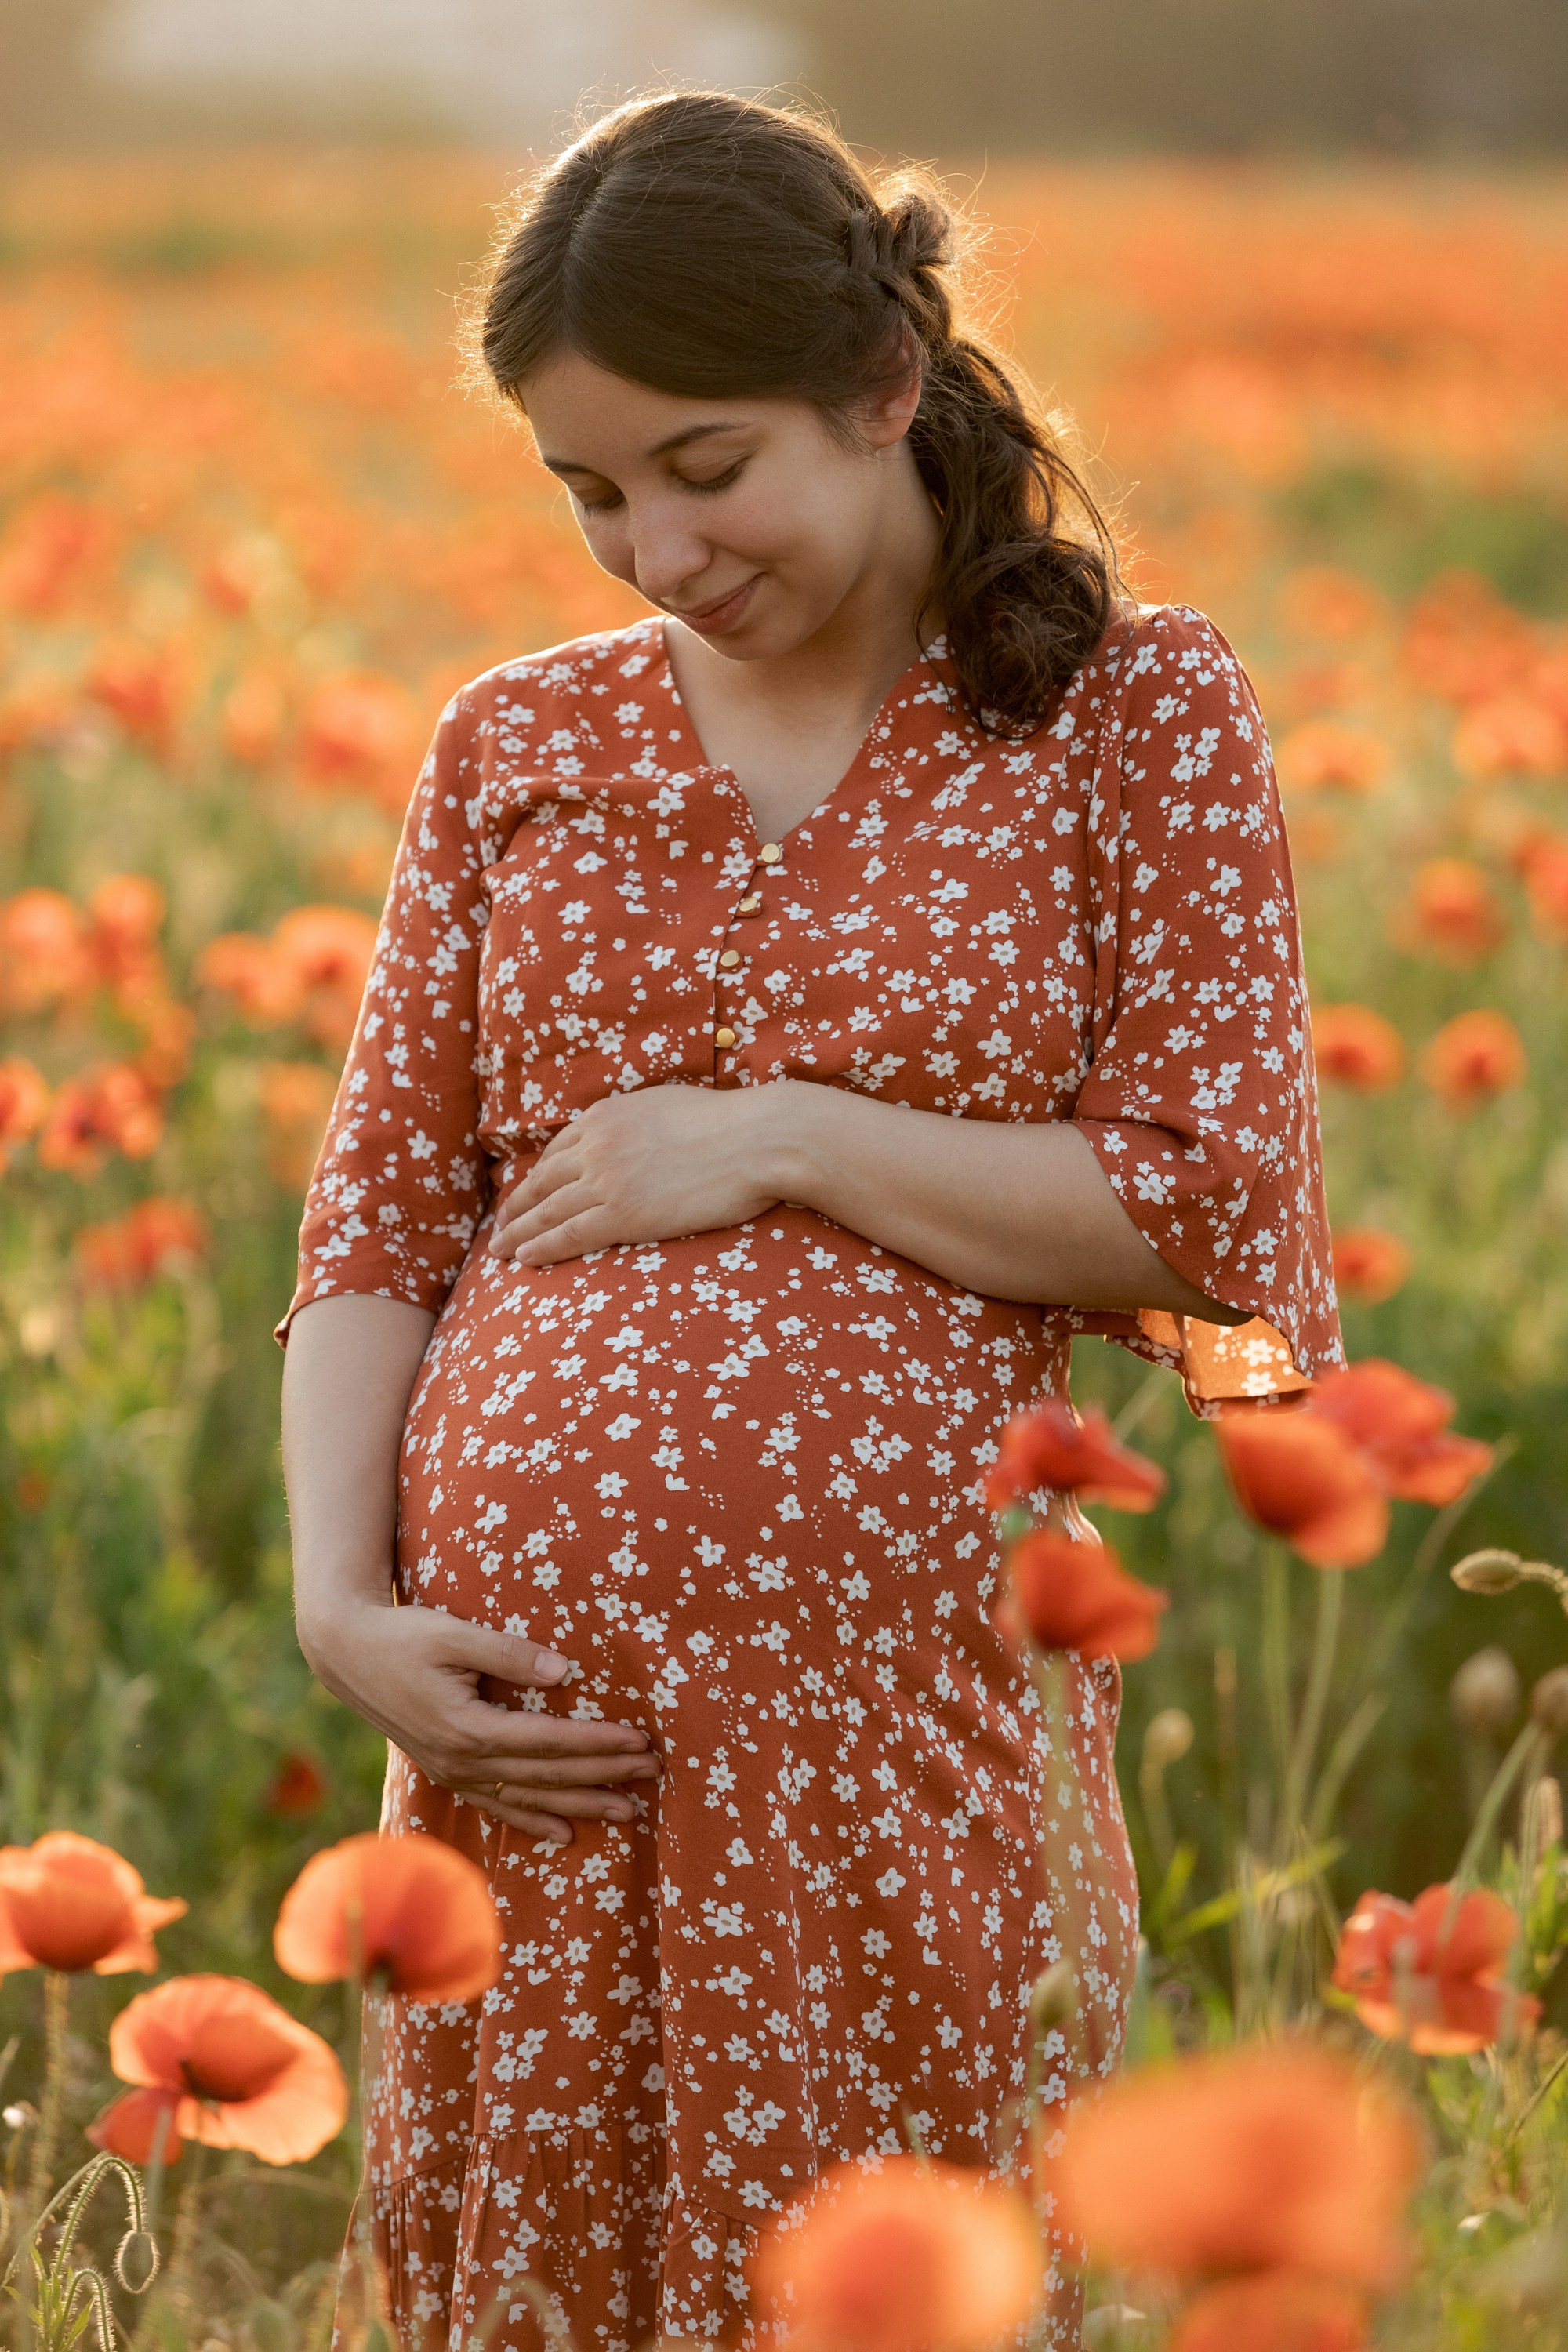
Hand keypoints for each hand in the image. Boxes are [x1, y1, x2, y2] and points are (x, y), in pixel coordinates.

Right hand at [297, 1595, 661, 1845]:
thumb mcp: (454, 1632)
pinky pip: (497, 1806)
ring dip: (581, 1805)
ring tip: (629, 1813)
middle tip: (654, 1775)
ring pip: (528, 1798)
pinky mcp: (447, 1771)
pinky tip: (565, 1833)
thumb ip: (509, 1652)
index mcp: (468, 1727)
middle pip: (548, 1776)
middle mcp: (462, 1760)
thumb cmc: (403, 1634)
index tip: (640, 1740)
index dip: (599, 1743)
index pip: (550, 1742)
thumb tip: (564, 1671)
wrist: (346, 1652)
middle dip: (605, 1776)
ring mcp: (453, 1772)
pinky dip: (533, 1820)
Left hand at [488, 1082, 788, 1266]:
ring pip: (548, 1211)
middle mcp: (596, 1145)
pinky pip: (569, 1234)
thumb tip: (635, 1138)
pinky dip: (542, 1247)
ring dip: (518, 1233)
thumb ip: (637, 1123)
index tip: (525, 1194)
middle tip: (499, 1227)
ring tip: (500, 1251)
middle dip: (516, 1207)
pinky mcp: (624, 1214)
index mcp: (606, 1115)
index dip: (537, 1177)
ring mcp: (607, 1180)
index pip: (557, 1150)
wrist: (757, 1138)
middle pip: (542, 1181)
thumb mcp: (667, 1106)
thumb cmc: (729, 1124)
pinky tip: (525, 1258)